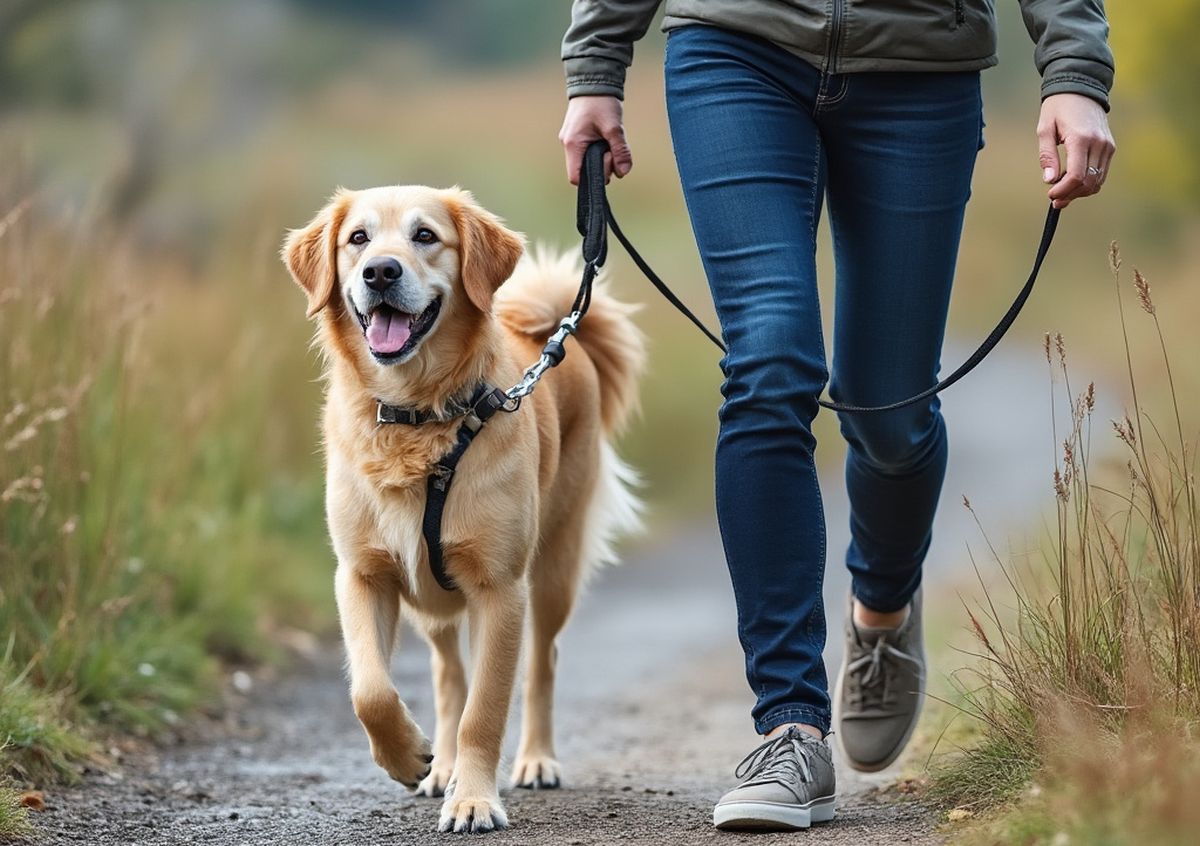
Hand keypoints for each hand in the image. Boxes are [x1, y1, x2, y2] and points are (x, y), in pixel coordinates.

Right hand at [558, 95, 631, 185]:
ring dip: (602, 157)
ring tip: (610, 141)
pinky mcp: (577, 136)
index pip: (576, 178)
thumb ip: (620, 151)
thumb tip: (623, 172)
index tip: (607, 162)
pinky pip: (588, 152)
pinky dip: (599, 150)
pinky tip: (606, 139)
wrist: (594, 80)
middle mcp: (568, 145)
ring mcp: (571, 141)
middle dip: (602, 166)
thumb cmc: (601, 102)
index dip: (593, 178)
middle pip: (584, 172)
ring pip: (587, 162)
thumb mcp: (614, 127)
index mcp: (573, 145)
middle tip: (612, 150)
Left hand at [1037, 93, 1115, 208]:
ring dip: (1080, 191)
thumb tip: (1049, 180)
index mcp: (1081, 138)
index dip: (1063, 190)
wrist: (1082, 88)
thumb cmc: (1059, 107)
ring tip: (1062, 192)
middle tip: (1055, 200)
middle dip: (1071, 195)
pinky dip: (1089, 182)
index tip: (1051, 194)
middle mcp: (1099, 143)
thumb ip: (1047, 156)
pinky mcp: (1110, 147)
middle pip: (1088, 182)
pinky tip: (1073, 182)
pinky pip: (1102, 173)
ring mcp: (1108, 146)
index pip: (1076, 175)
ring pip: (1098, 181)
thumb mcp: (1045, 129)